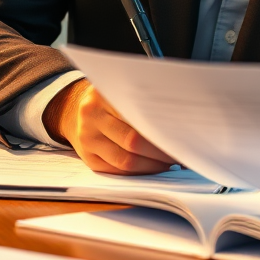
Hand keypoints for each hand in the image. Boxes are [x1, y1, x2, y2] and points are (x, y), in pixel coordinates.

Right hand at [42, 79, 174, 174]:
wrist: (77, 108)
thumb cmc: (114, 96)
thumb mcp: (126, 87)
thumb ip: (147, 98)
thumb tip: (182, 119)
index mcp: (106, 92)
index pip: (140, 114)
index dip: (162, 128)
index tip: (182, 134)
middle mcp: (92, 115)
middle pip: (133, 140)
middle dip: (161, 151)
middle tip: (181, 153)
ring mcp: (87, 138)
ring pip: (125, 160)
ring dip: (152, 166)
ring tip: (170, 163)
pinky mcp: (87, 157)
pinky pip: (116, 171)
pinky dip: (138, 172)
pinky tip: (153, 167)